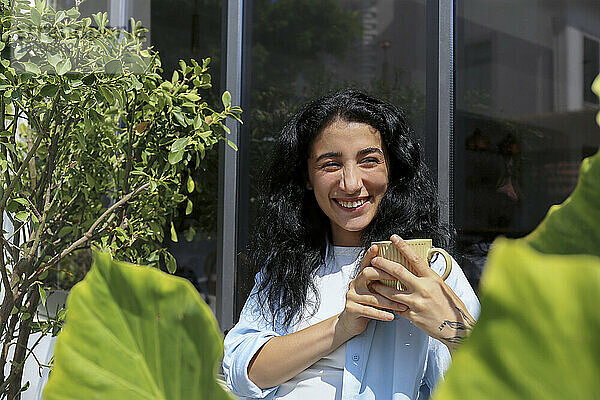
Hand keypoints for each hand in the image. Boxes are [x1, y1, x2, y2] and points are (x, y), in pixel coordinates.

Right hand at [337, 244, 407, 338]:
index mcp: (361, 277)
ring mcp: (352, 296)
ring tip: (403, 305)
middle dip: (383, 274)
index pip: (366, 263)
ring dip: (389, 301)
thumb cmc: (367, 304)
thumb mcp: (373, 291)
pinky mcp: (352, 309)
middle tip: (399, 278)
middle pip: (366, 273)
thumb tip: (403, 272)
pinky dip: (382, 314)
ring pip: (372, 296)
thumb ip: (382, 282)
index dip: (370, 254)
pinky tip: (392, 316)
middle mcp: (355, 284)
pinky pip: (369, 310)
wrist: (350, 322)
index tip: (377, 246)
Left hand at [369, 235, 475, 350]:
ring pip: (391, 292)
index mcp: (432, 279)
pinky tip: (382, 301)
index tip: (394, 238)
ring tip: (373, 282)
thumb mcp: (442, 287)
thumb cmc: (451, 306)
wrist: (456, 328)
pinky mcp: (412, 315)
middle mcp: (423, 289)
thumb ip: (428, 278)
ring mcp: (416, 303)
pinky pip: (396, 307)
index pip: (415, 258)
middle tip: (374, 260)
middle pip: (398, 272)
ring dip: (379, 286)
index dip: (403, 246)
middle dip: (383, 264)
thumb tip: (419, 267)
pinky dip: (389, 303)